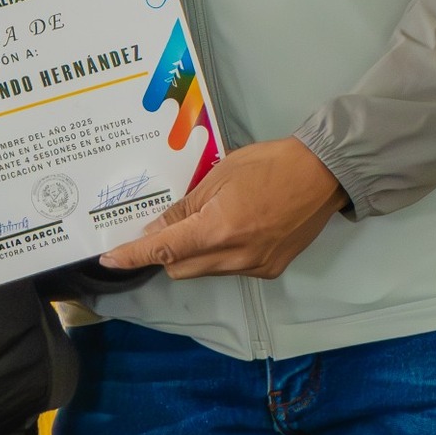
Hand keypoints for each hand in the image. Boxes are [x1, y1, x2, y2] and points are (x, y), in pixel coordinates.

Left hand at [99, 137, 347, 280]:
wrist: (324, 174)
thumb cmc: (269, 164)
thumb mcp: (219, 176)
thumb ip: (186, 208)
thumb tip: (158, 230)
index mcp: (219, 229)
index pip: (165, 249)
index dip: (134, 255)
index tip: (111, 259)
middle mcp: (235, 257)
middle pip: (181, 268)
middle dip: (166, 252)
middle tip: (164, 226)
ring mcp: (255, 267)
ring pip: (205, 271)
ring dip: (193, 253)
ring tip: (204, 222)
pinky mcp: (270, 270)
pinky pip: (229, 269)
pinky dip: (219, 254)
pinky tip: (232, 228)